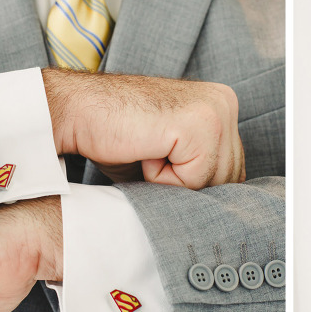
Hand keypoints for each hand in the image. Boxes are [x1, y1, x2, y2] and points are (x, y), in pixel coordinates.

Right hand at [42, 69, 244, 187]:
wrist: (78, 112)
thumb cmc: (118, 136)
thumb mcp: (172, 156)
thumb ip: (201, 169)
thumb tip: (224, 208)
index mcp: (223, 104)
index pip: (232, 169)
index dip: (196, 182)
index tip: (164, 163)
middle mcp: (226, 102)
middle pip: (229, 177)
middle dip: (189, 184)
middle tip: (151, 154)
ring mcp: (216, 111)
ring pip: (213, 182)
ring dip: (174, 180)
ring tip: (148, 150)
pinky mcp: (200, 125)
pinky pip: (194, 179)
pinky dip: (163, 177)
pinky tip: (146, 148)